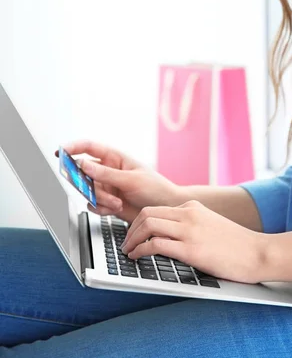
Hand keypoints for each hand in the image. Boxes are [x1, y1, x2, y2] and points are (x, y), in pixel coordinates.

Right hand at [56, 140, 184, 223]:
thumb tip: (83, 164)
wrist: (165, 209)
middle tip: (88, 188)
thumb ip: (106, 174)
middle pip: (83, 172)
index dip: (73, 147)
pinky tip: (115, 209)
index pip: (89, 147)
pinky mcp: (107, 202)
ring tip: (116, 202)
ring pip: (87, 191)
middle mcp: (108, 171)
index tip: (60, 152)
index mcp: (115, 158)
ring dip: (99, 199)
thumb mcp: (131, 180)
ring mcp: (107, 187)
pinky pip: (93, 205)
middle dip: (85, 182)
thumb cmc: (155, 189)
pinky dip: (101, 208)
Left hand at [121, 199, 268, 283]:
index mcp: (193, 207)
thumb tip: (168, 235)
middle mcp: (189, 214)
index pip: (155, 208)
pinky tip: (138, 257)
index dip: (138, 222)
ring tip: (128, 252)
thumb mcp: (210, 225)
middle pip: (147, 214)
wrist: (258, 252)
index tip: (132, 234)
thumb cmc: (237, 245)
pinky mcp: (192, 250)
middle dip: (130, 229)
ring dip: (132, 240)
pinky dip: (141, 250)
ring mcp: (190, 230)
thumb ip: (191, 224)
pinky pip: (157, 245)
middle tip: (126, 244)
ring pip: (148, 225)